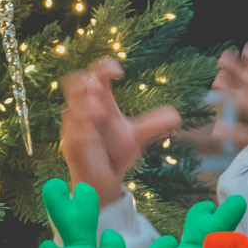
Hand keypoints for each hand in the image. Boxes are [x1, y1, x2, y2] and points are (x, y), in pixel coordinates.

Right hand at [60, 58, 182, 205]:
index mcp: (101, 103)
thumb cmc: (117, 154)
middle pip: (75, 82)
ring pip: (70, 107)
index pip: (95, 74)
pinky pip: (72, 133)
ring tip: (101, 112)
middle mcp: (85, 112)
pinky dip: (82, 130)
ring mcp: (76, 128)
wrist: (107, 180)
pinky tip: (93, 134)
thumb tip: (177, 116)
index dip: (104, 66)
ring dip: (85, 106)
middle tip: (101, 90)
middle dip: (86, 83)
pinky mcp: (71, 146)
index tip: (120, 73)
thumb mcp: (138, 137)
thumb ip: (154, 124)